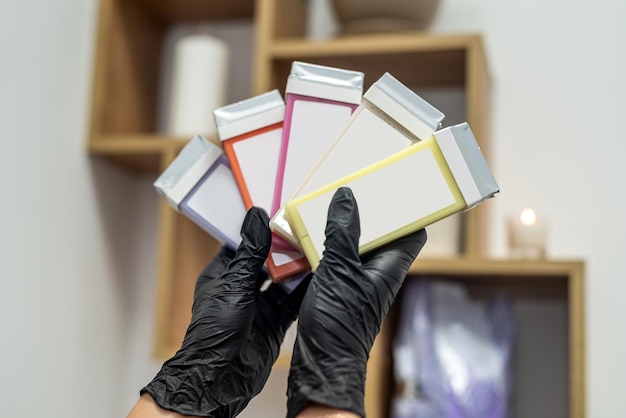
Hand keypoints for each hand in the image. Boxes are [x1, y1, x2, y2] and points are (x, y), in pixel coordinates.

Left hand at [141, 207, 309, 417]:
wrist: (220, 378)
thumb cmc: (216, 330)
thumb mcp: (235, 285)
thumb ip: (250, 252)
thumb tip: (258, 215)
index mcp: (222, 274)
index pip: (242, 244)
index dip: (259, 229)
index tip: (281, 212)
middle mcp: (240, 288)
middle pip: (266, 261)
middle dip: (284, 248)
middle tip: (308, 228)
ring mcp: (258, 307)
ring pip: (281, 282)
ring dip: (297, 270)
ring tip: (319, 249)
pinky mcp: (273, 323)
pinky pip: (291, 303)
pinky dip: (304, 292)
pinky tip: (321, 278)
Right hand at [287, 188, 426, 417]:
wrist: (322, 366)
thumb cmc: (340, 325)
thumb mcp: (339, 271)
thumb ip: (342, 233)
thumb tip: (346, 197)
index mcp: (389, 266)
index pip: (412, 231)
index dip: (409, 208)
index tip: (398, 185)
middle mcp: (376, 271)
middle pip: (380, 233)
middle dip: (367, 211)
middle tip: (352, 186)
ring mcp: (356, 279)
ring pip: (354, 244)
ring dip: (341, 226)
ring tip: (325, 203)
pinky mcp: (336, 286)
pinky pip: (335, 257)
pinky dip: (324, 243)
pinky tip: (308, 232)